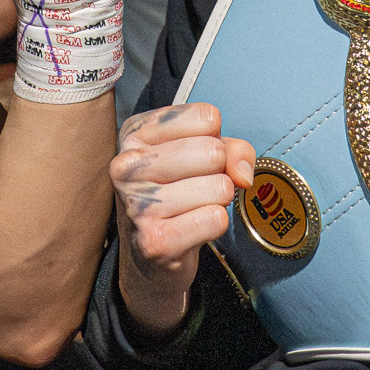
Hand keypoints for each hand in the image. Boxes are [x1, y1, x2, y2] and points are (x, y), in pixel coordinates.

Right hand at [111, 102, 254, 336]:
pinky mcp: (154, 241)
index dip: (218, 140)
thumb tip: (242, 175)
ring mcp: (136, 204)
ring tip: (194, 208)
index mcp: (135, 133)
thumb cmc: (180, 190)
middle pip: (212, 151)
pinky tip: (192, 228)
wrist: (152, 253)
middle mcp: (127, 165)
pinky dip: (215, 225)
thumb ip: (233, 148)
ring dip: (218, 201)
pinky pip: (215, 219)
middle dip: (220, 171)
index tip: (199, 158)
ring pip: (219, 187)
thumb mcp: (203, 155)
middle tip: (199, 186)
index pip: (207, 117)